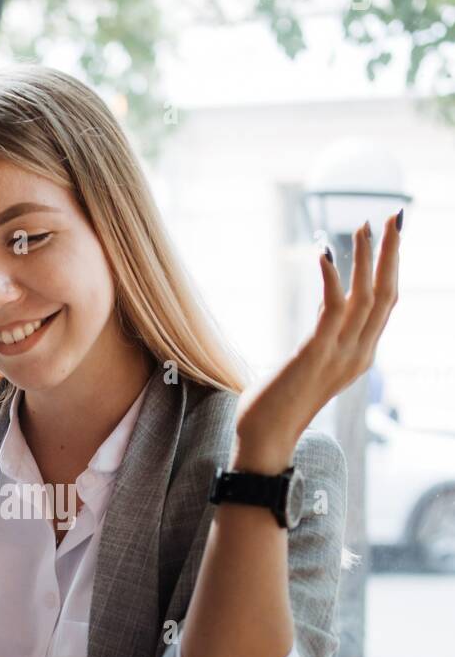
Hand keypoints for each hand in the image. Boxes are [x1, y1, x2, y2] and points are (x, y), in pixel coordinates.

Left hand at [232, 211, 401, 472]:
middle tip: (393, 217)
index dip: (391, 268)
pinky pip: (331, 310)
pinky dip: (331, 279)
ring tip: (361, 225)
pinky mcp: (314, 355)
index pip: (386, 305)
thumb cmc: (278, 405)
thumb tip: (327, 313)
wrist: (264, 439)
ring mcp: (339, 355)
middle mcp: (358, 355)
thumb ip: (324, 340)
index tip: (390, 235)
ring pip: (366, 298)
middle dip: (391, 253)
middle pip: (387, 295)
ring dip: (365, 258)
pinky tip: (324, 254)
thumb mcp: (312, 366)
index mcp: (360, 356)